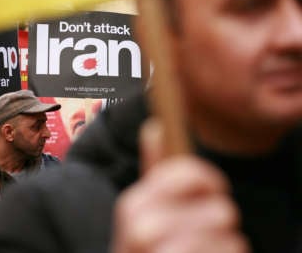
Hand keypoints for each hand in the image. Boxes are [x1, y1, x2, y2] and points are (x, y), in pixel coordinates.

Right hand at [111, 119, 249, 252]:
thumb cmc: (145, 246)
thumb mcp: (141, 208)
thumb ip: (152, 168)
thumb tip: (155, 126)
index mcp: (134, 203)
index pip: (190, 172)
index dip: (209, 179)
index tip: (211, 189)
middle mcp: (145, 228)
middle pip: (221, 208)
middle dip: (217, 220)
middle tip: (202, 231)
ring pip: (231, 237)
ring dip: (223, 245)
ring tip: (201, 251)